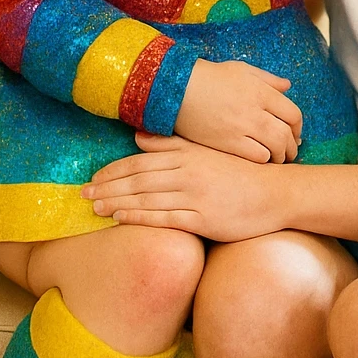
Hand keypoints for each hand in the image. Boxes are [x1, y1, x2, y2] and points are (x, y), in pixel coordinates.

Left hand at [84, 134, 287, 241]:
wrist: (275, 193)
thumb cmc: (240, 173)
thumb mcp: (206, 151)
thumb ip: (172, 145)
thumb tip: (138, 137)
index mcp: (187, 155)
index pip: (140, 161)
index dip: (113, 170)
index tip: (93, 177)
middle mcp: (187, 173)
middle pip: (137, 179)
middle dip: (107, 186)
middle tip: (82, 194)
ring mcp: (195, 196)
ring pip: (146, 198)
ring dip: (116, 202)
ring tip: (95, 208)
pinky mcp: (203, 219)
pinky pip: (164, 218)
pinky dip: (139, 217)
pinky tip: (120, 219)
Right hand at [174, 58, 302, 162]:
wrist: (177, 89)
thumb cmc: (209, 76)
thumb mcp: (242, 70)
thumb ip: (268, 79)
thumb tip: (287, 86)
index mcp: (261, 91)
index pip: (293, 114)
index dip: (298, 127)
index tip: (295, 133)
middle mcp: (256, 110)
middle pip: (287, 134)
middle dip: (292, 145)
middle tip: (290, 150)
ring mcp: (242, 128)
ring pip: (275, 148)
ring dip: (280, 155)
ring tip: (278, 158)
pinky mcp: (228, 143)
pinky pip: (256, 157)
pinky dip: (263, 159)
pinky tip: (260, 158)